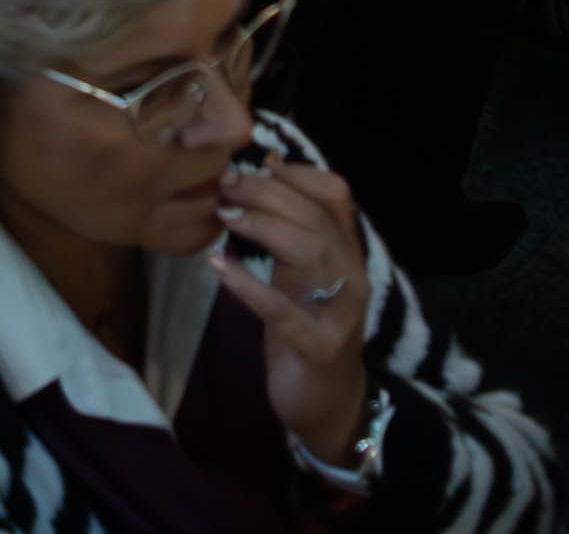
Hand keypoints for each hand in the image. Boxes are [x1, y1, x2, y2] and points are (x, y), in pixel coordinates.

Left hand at [209, 153, 376, 470]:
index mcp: (346, 253)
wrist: (328, 404)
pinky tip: (218, 267)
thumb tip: (262, 171)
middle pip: (316, 219)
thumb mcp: (299, 275)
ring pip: (310, 253)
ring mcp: (339, 313)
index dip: (298, 173)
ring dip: (263, 227)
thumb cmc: (305, 330)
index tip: (256, 163)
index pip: (336, 195)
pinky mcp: (319, 347)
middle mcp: (350, 276)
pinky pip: (284, 312)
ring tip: (224, 215)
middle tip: (226, 183)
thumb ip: (288, 231)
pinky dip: (250, 287)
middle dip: (268, 194)